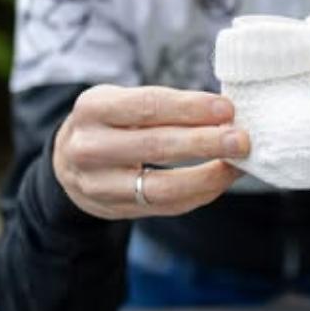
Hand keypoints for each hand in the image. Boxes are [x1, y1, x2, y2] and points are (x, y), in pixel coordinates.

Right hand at [52, 84, 249, 219]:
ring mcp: (98, 184)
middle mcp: (88, 147)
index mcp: (92, 108)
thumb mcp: (121, 100)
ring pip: (160, 186)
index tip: (226, 109)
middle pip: (156, 146)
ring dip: (207, 176)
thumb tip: (224, 112)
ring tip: (237, 164)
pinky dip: (198, 193)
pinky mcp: (114, 209)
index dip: (190, 108)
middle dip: (205, 142)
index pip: (147, 106)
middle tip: (241, 139)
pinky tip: (221, 180)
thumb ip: (164, 105)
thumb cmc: (110, 122)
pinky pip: (164, 206)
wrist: (68, 162)